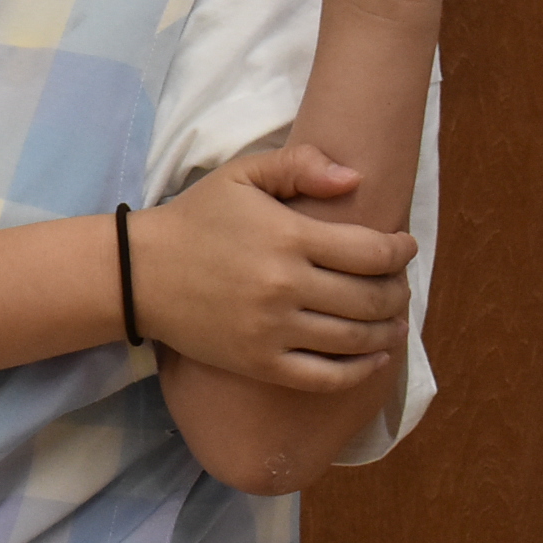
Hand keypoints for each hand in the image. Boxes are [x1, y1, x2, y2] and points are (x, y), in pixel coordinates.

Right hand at [127, 144, 416, 390]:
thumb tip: (355, 178)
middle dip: (398, 291)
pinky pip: (327, 376)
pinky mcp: (260, 363)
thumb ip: (297, 165)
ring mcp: (273, 330)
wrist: (138, 273)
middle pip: (372, 298)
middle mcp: (286, 286)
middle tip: (399, 285)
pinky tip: (374, 356)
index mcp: (288, 237)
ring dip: (388, 330)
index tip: (404, 247)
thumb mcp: (239, 177)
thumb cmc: (194, 220)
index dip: (400, 250)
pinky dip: (361, 369)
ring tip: (393, 320)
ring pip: (357, 339)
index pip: (372, 251)